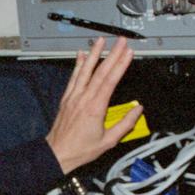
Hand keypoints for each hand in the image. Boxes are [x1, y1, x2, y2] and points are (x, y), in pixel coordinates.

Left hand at [45, 37, 141, 174]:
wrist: (57, 153)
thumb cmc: (80, 150)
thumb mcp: (108, 141)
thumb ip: (125, 124)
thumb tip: (138, 110)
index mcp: (95, 108)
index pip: (110, 81)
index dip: (120, 65)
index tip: (128, 53)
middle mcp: (83, 99)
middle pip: (100, 72)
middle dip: (112, 54)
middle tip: (121, 42)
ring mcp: (73, 97)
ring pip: (85, 71)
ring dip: (93, 54)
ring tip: (100, 40)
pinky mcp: (67, 99)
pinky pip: (73, 78)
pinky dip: (78, 65)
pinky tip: (81, 55)